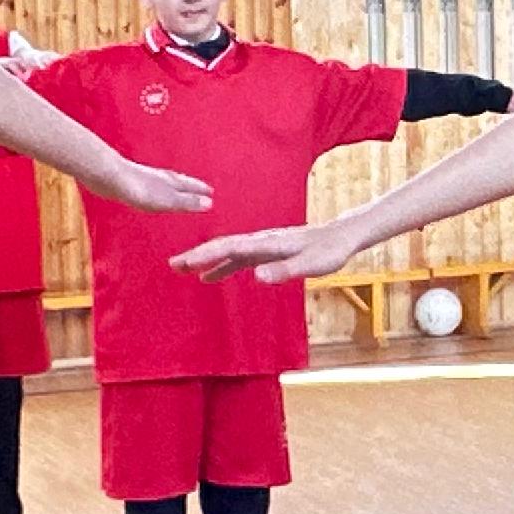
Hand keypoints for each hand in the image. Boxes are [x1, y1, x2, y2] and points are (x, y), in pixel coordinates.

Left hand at [104, 162, 212, 214]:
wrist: (109, 176)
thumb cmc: (137, 189)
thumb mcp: (167, 200)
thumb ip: (186, 202)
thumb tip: (209, 203)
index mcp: (171, 181)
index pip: (191, 185)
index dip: (200, 189)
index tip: (211, 191)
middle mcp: (161, 177)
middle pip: (180, 181)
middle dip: (190, 185)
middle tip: (200, 187)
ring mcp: (146, 177)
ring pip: (166, 181)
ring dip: (175, 185)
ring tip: (178, 188)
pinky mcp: (132, 181)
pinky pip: (152, 185)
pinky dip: (158, 188)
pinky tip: (151, 191)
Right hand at [177, 222, 349, 285]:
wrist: (341, 236)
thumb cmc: (329, 251)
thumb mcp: (311, 264)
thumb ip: (284, 270)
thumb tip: (256, 277)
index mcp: (266, 243)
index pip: (229, 248)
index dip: (204, 255)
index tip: (183, 262)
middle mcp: (260, 241)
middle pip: (222, 246)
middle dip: (197, 255)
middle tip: (172, 265)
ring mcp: (262, 246)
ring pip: (227, 252)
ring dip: (205, 261)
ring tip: (183, 271)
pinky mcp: (266, 252)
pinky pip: (237, 259)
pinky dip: (221, 266)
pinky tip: (210, 277)